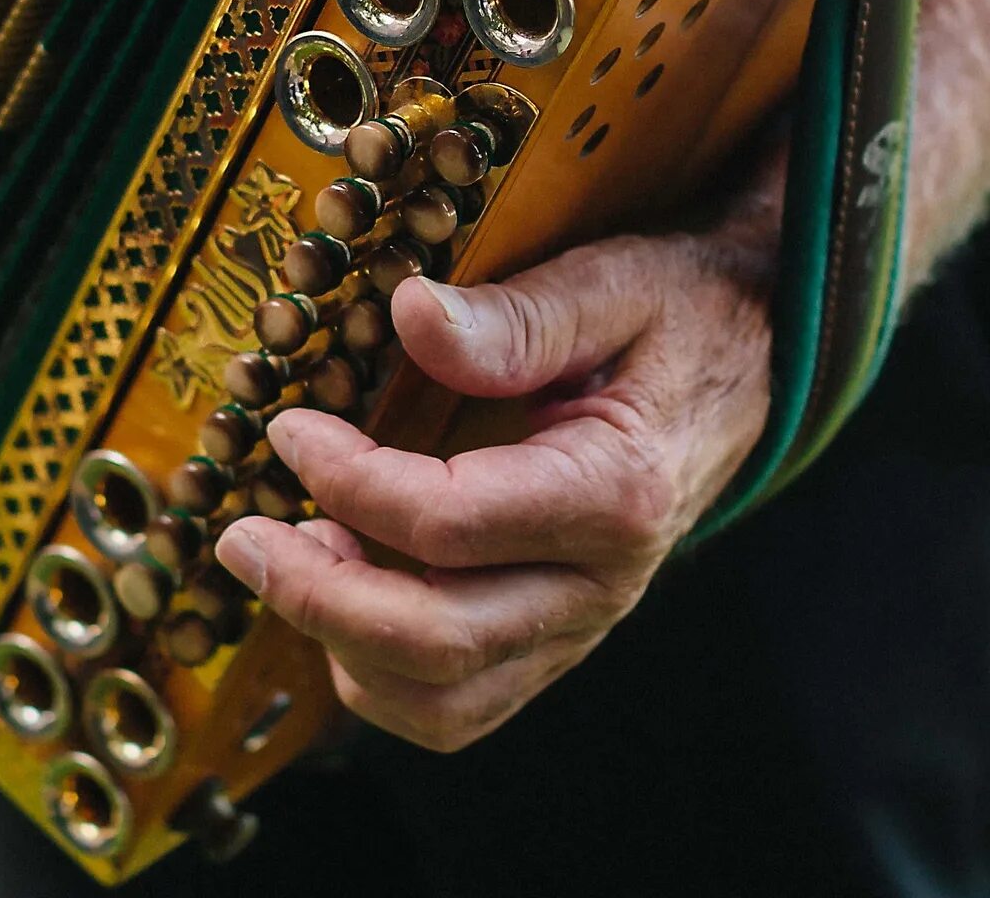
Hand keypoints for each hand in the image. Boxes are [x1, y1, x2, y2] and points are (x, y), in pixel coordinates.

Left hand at [212, 225, 775, 751]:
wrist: (749, 360)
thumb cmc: (677, 316)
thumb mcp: (611, 284)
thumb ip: (514, 317)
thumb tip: (409, 315)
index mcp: (616, 494)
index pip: (449, 525)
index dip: (348, 480)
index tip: (291, 429)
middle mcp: (601, 584)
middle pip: (436, 642)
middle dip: (317, 597)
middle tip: (241, 537)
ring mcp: (580, 625)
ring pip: (443, 702)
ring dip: (345, 649)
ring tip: (296, 560)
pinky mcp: (555, 640)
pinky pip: (459, 705)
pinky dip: (382, 676)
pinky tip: (345, 593)